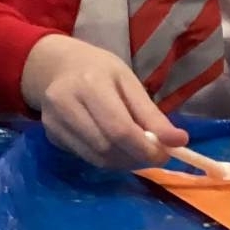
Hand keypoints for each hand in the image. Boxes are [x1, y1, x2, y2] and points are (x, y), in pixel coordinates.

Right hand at [20, 34, 188, 168]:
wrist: (56, 66)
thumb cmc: (99, 70)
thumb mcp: (129, 82)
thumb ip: (152, 114)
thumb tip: (179, 142)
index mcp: (90, 84)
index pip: (119, 129)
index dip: (144, 148)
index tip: (164, 155)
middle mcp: (65, 104)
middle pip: (106, 147)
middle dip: (135, 158)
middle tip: (152, 155)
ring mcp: (53, 122)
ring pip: (95, 158)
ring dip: (122, 162)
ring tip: (134, 152)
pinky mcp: (50, 135)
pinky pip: (84, 156)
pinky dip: (105, 158)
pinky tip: (112, 146)